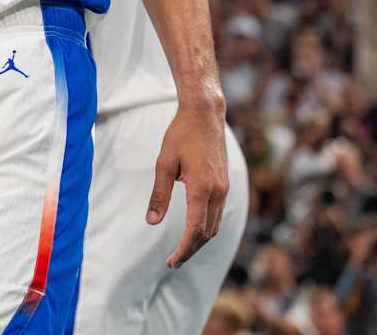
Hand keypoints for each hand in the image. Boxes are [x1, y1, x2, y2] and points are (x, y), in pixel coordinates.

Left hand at [148, 100, 228, 267]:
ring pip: (215, 226)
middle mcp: (218, 192)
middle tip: (173, 261)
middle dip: (190, 250)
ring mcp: (225, 188)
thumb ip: (159, 195)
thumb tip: (151, 222)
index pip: (195, 230)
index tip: (171, 261)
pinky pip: (218, 214)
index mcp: (202, 188)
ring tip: (182, 249)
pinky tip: (195, 230)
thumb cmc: (181, 135)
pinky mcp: (225, 184)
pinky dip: (207, 227)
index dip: (183, 249)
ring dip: (200, 241)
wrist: (205, 114)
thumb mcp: (164, 164)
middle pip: (206, 233)